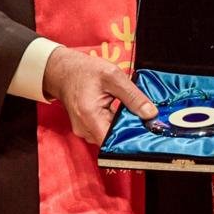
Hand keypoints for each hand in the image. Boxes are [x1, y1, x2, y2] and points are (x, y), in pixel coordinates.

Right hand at [42, 46, 156, 145]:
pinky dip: (113, 123)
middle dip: (129, 131)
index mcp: (90, 116)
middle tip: (143, 119)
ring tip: (129, 112)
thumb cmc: (84, 71)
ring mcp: (83, 130)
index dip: (131, 140)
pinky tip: (119, 112)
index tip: (145, 133)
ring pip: (109, 136)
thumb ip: (133, 96)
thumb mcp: (113, 76)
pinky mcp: (85, 127)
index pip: (113, 142)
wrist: (63, 70)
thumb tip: (150, 114)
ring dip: (121, 127)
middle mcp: (84, 128)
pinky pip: (103, 131)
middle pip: (112, 140)